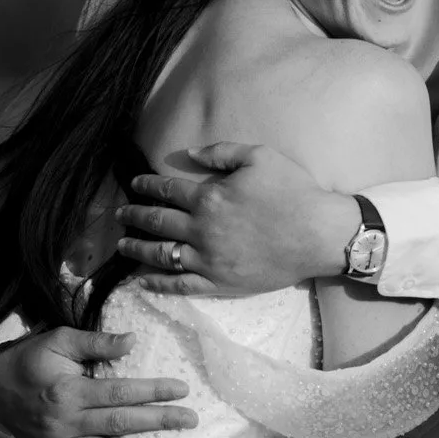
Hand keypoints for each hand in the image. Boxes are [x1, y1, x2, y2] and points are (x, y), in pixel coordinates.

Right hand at [0, 327, 195, 437]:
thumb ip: (96, 343)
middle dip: (159, 422)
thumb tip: (133, 340)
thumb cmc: (31, 359)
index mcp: (68, 390)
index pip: (121, 392)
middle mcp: (63, 421)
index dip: (154, 391)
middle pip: (119, 424)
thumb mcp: (60, 340)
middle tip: (190, 420)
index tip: (182, 389)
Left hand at [116, 142, 357, 296]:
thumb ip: (222, 152)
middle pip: (157, 222)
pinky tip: (144, 281)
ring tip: (123, 245)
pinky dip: (159, 284)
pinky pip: (181, 285)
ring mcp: (208, 260)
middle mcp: (201, 230)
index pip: (167, 190)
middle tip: (119, 214)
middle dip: (134, 215)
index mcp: (210, 197)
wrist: (319, 234)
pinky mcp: (220, 282)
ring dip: (137, 249)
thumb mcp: (261, 156)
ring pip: (162, 255)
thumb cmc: (293, 191)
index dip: (147, 186)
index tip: (134, 184)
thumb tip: (190, 155)